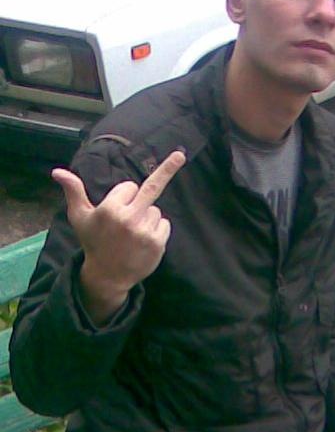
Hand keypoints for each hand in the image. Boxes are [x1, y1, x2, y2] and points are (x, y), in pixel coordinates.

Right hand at [52, 150, 185, 322]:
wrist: (108, 276)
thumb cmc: (93, 242)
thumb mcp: (79, 217)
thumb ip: (73, 191)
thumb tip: (57, 171)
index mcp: (110, 209)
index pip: (129, 186)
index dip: (122, 196)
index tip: (114, 210)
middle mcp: (129, 219)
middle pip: (152, 187)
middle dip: (168, 168)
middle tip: (179, 155)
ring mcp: (145, 231)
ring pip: (155, 209)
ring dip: (146, 217)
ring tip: (132, 234)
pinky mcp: (157, 243)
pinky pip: (164, 223)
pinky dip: (157, 229)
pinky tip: (143, 241)